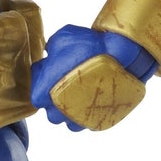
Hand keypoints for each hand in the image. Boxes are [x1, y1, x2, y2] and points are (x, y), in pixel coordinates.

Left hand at [31, 25, 157, 131]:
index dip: (43, 86)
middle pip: (51, 113)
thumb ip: (52, 48)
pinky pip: (87, 122)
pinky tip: (95, 97)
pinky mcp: (97, 121)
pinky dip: (89, 113)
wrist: (124, 56)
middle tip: (67, 84)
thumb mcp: (63, 38)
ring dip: (72, 110)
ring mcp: (78, 118)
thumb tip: (51, 52)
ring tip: (82, 93)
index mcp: (45, 93)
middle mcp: (59, 111)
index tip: (52, 77)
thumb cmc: (91, 46)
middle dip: (56, 100)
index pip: (36, 97)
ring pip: (69, 121)